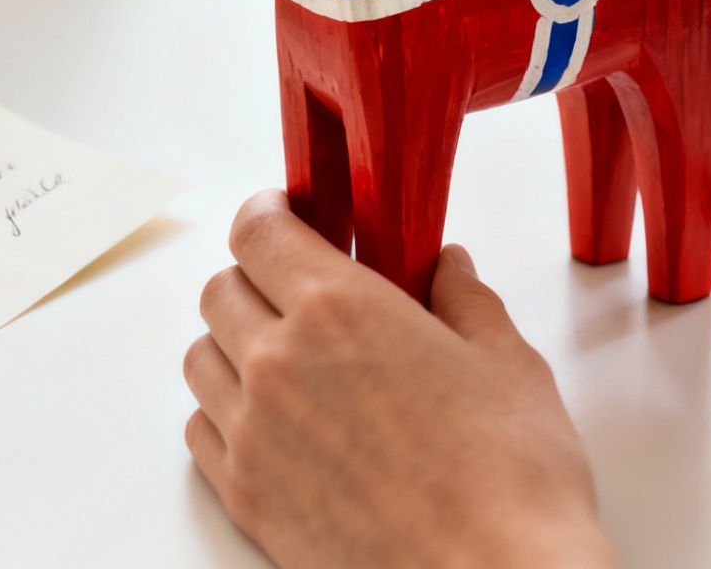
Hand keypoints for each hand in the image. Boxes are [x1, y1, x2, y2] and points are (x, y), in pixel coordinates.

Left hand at [185, 191, 614, 567]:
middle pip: (220, 290)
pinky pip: (201, 432)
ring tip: (288, 357)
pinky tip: (276, 421)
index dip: (268, 212)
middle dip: (256, 277)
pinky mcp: (246, 497)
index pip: (257, 230)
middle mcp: (278, 362)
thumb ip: (465, 302)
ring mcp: (253, 434)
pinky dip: (225, 414)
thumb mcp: (507, 365)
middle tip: (301, 289)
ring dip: (233, 344)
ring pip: (200, 359)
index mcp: (339, 308)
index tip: (287, 212)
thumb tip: (447, 269)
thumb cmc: (510, 482)